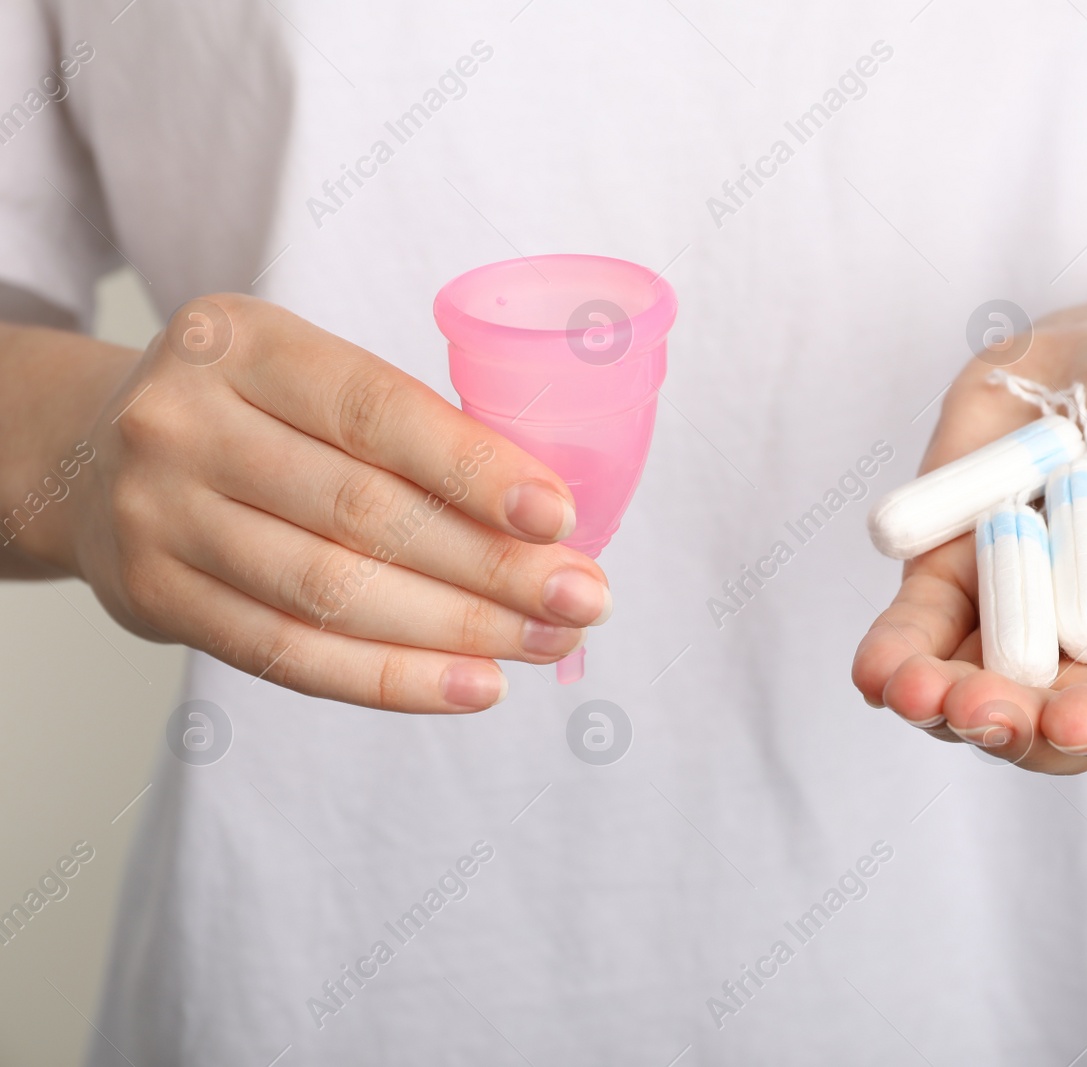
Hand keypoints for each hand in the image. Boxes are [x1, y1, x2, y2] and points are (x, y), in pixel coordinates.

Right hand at [61, 294, 609, 712]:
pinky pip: (291, 656)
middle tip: (581, 597)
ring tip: (544, 643)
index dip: (475, 469)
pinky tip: (472, 686)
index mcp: (240, 342)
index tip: (560, 517)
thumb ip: (404, 429)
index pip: (377, 412)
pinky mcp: (155, 598)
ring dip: (458, 630)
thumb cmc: (250, 414)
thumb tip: (546, 521)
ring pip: (332, 593)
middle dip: (492, 565)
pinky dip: (393, 680)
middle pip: (364, 512)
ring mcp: (161, 514)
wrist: (93, 458)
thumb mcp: (306, 375)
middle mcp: (184, 423)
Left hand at [852, 305, 1086, 772]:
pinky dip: (893, 652)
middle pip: (1045, 718)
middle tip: (976, 707)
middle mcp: (1084, 641)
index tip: (1074, 723)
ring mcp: (1007, 613)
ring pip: (968, 684)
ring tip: (908, 691)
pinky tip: (874, 670)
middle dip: (1008, 723)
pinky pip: (917, 626)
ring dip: (935, 699)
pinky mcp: (946, 573)